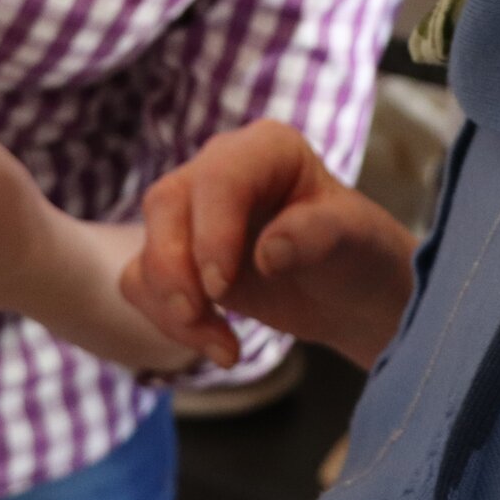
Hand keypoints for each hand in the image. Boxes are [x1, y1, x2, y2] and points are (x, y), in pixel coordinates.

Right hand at [120, 120, 415, 370]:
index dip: (212, 230)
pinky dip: (167, 321)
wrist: (348, 291)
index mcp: (265, 149)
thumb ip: (316, 235)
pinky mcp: (176, 257)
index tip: (222, 287)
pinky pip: (143, 282)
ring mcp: (192, 214)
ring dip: (171, 306)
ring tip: (226, 349)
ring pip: (147, 248)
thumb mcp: (353, 238)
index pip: (219, 177)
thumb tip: (266, 253)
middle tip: (202, 314)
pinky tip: (219, 347)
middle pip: (164, 204)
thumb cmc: (356, 250)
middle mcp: (218, 171)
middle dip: (173, 267)